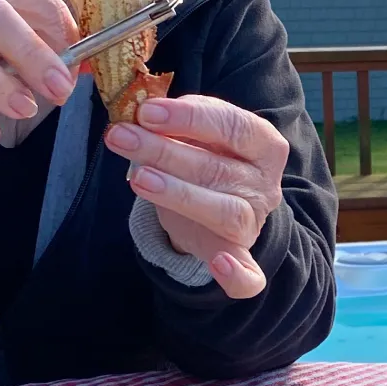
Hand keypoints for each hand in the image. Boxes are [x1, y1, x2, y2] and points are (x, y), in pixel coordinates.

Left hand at [105, 95, 289, 298]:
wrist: (224, 205)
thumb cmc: (208, 159)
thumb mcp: (200, 135)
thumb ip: (182, 122)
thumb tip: (145, 110)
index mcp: (263, 145)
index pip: (234, 125)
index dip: (191, 118)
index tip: (147, 112)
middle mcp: (264, 183)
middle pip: (218, 168)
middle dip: (165, 150)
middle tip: (121, 136)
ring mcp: (253, 222)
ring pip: (224, 211)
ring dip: (180, 195)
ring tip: (138, 178)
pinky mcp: (240, 256)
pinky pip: (250, 275)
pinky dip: (238, 275)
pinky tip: (220, 266)